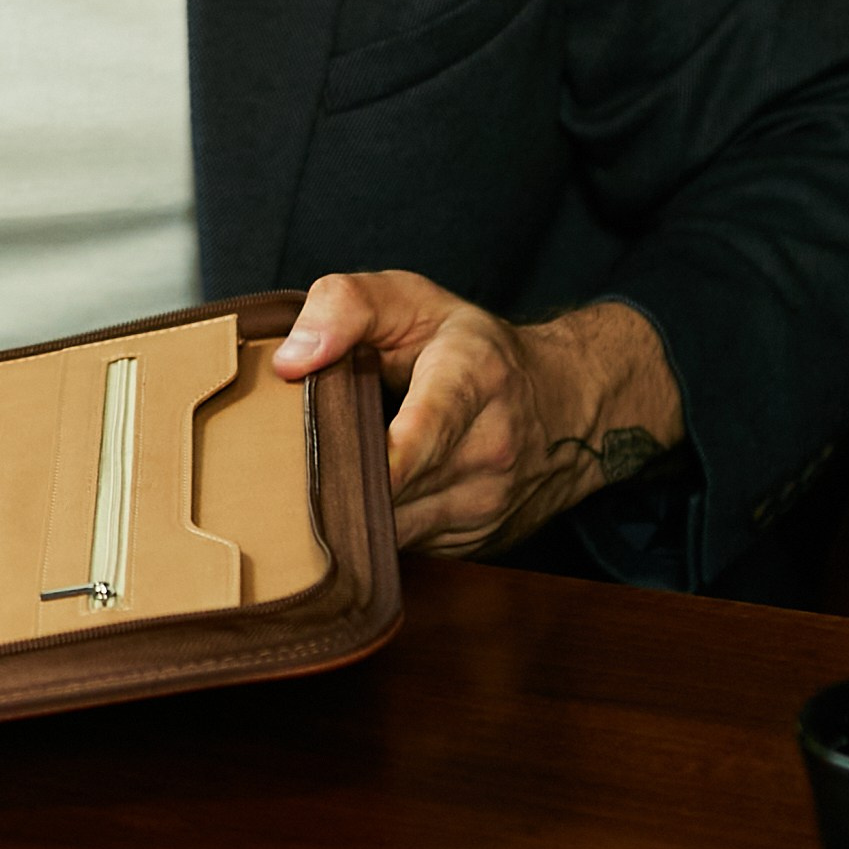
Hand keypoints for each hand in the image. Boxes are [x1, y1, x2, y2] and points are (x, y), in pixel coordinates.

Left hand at [268, 270, 680, 556]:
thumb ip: (346, 307)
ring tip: (319, 483)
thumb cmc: (468, 346)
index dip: (372, 461)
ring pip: (395, 531)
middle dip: (336, 486)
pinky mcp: (478, 540)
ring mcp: (488, 502)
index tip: (322, 473)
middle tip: (283, 476)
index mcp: (473, 377)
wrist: (565, 401)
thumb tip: (289, 360)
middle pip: (395, 491)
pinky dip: (376, 530)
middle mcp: (490, 446)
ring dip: (351, 514)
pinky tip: (361, 500)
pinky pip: (408, 548)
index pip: (422, 434)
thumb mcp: (411, 301)